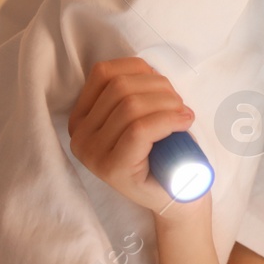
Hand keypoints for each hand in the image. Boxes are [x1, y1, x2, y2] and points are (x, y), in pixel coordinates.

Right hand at [68, 57, 197, 215]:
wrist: (176, 193)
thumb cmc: (162, 148)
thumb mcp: (143, 111)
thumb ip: (136, 88)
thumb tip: (149, 70)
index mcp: (82, 115)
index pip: (104, 72)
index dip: (142, 71)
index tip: (164, 88)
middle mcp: (79, 134)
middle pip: (120, 86)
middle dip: (159, 88)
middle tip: (179, 105)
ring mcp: (92, 154)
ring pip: (130, 106)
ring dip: (167, 104)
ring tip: (183, 115)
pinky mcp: (112, 169)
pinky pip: (140, 130)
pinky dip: (168, 120)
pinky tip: (184, 123)